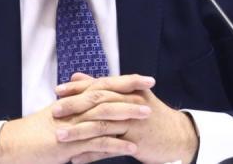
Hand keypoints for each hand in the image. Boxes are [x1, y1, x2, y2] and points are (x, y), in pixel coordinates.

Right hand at [0, 74, 154, 163]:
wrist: (12, 145)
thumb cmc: (35, 133)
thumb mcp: (58, 115)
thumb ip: (76, 106)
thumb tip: (91, 99)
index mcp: (73, 100)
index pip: (103, 85)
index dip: (125, 80)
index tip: (145, 78)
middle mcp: (73, 109)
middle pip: (106, 95)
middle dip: (131, 92)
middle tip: (152, 90)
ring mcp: (72, 125)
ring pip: (104, 116)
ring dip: (128, 115)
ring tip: (147, 115)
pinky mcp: (69, 144)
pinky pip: (96, 143)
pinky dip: (115, 144)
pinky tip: (131, 146)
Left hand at [55, 74, 198, 163]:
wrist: (178, 136)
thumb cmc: (151, 116)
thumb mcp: (132, 97)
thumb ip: (103, 86)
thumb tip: (77, 76)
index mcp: (128, 91)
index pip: (99, 86)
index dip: (78, 88)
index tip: (58, 91)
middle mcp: (131, 104)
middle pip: (98, 103)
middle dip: (74, 107)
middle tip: (54, 111)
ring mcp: (133, 123)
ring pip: (101, 126)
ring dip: (78, 132)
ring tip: (60, 137)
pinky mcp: (135, 142)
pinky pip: (109, 149)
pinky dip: (91, 154)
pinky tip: (76, 159)